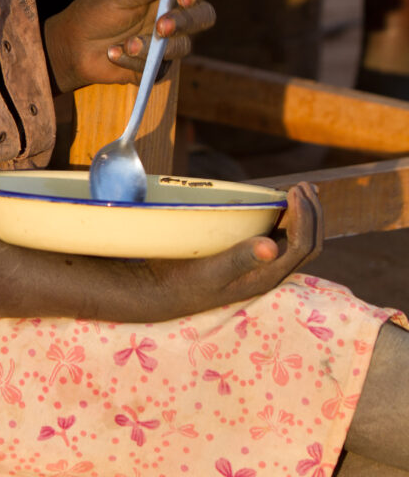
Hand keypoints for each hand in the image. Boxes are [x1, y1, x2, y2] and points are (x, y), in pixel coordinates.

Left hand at [43, 0, 214, 93]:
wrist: (73, 47)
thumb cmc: (95, 13)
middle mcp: (174, 14)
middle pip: (204, 16)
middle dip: (185, 22)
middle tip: (161, 27)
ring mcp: (168, 43)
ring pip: (183, 46)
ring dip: (152, 46)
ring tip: (125, 44)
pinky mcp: (158, 66)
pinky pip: (160, 67)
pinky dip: (136, 61)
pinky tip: (115, 54)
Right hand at [141, 181, 323, 318]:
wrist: (163, 291)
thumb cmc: (185, 281)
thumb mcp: (211, 270)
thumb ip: (241, 258)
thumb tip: (272, 246)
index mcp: (268, 277)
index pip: (302, 245)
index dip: (306, 217)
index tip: (295, 190)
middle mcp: (270, 272)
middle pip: (308, 244)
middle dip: (312, 213)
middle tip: (304, 185)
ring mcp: (261, 265)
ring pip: (296, 240)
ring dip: (304, 215)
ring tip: (301, 190)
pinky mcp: (248, 257)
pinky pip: (278, 237)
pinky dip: (286, 218)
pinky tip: (277, 203)